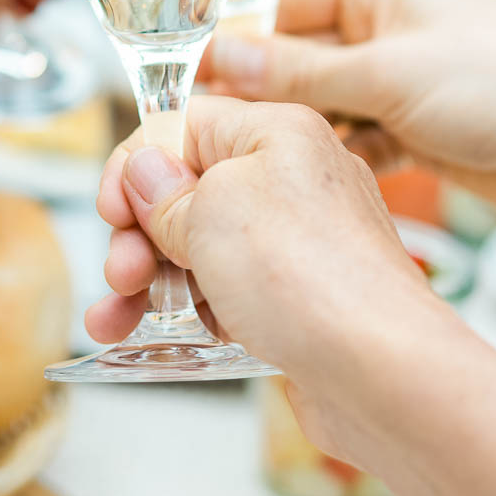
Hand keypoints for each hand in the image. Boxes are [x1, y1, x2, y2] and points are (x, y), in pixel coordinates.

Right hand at [89, 98, 439, 450]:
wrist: (382, 371)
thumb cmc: (311, 279)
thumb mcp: (210, 213)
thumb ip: (165, 189)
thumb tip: (144, 171)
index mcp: (278, 132)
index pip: (184, 124)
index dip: (136, 164)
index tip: (113, 210)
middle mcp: (295, 177)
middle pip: (189, 188)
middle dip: (139, 232)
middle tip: (123, 272)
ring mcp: (302, 239)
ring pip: (204, 245)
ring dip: (151, 279)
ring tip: (116, 318)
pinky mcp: (304, 295)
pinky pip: (232, 287)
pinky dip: (192, 308)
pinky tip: (156, 336)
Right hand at [202, 0, 495, 216]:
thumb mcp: (386, 73)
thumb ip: (298, 70)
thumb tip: (217, 57)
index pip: (284, 0)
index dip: (235, 39)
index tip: (186, 79)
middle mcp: (391, 21)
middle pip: (299, 53)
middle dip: (260, 90)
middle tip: (205, 129)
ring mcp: (406, 76)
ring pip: (325, 101)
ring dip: (297, 129)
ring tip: (244, 162)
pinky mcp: (421, 127)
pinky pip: (358, 136)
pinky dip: (335, 154)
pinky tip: (303, 179)